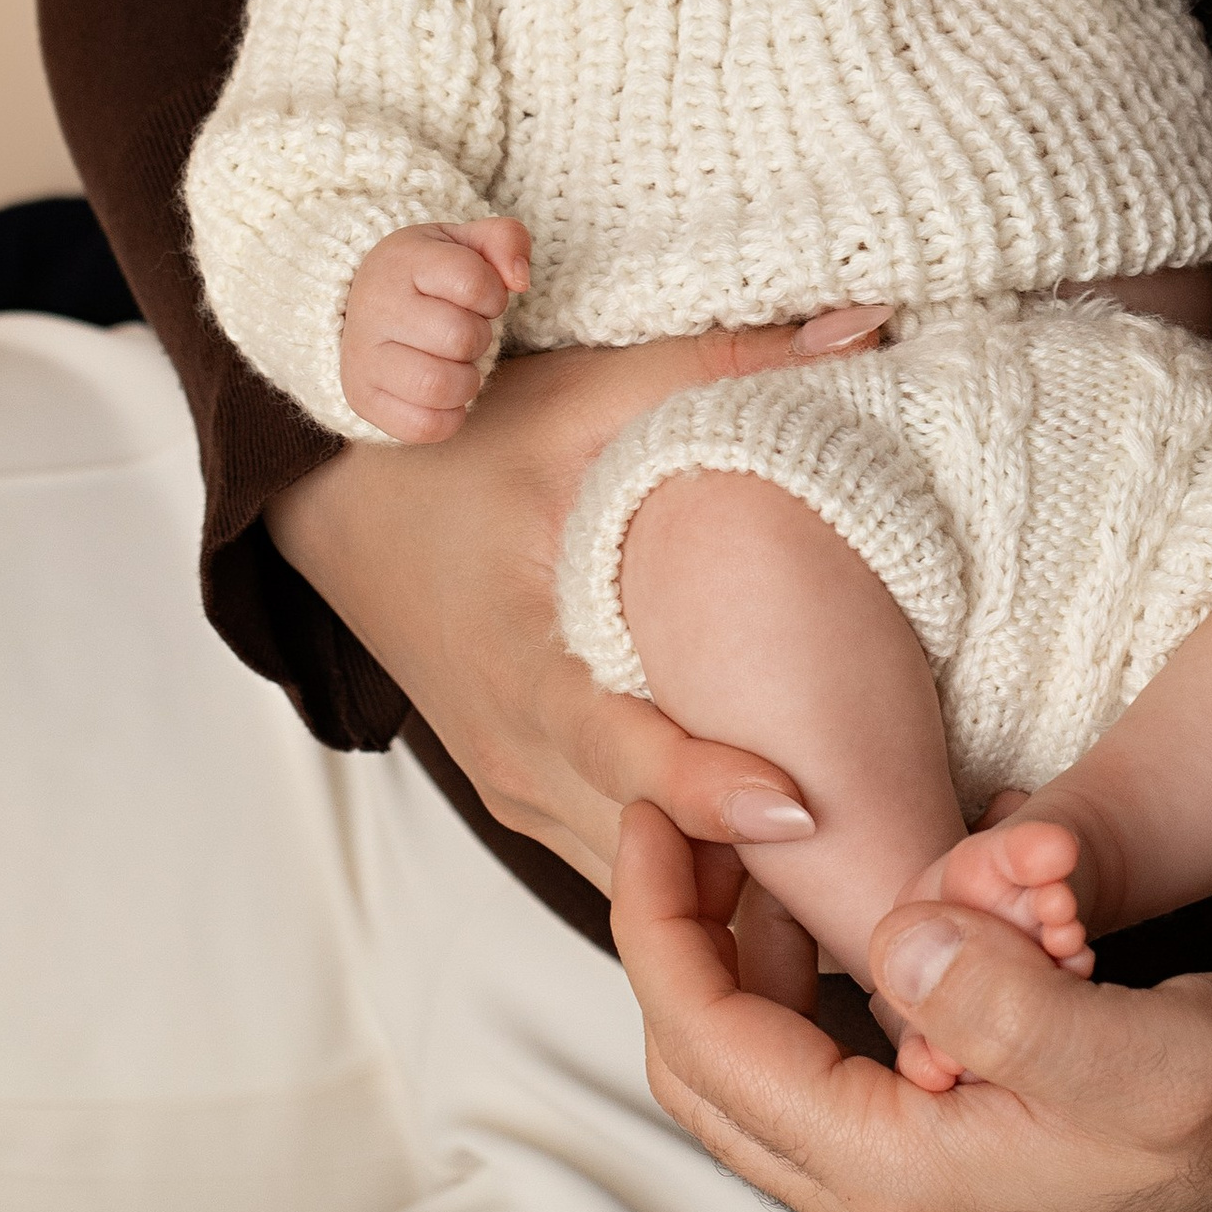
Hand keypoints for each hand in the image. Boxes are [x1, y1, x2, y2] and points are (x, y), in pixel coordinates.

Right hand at [266, 305, 889, 889]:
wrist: (331, 501)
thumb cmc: (450, 446)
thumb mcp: (581, 397)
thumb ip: (727, 365)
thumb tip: (869, 325)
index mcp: (516, 667)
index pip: (617, 752)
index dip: (704, 787)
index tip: (800, 809)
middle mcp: (513, 754)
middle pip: (636, 852)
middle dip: (748, 874)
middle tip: (880, 876)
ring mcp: (516, 787)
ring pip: (629, 876)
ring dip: (723, 887)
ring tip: (854, 883)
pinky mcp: (527, 791)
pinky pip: (614, 858)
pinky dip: (688, 872)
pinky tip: (782, 866)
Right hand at [340, 217, 532, 441]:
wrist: (365, 305)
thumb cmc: (428, 274)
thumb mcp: (466, 243)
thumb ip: (505, 240)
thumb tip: (520, 280)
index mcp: (401, 260)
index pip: (473, 282)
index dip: (493, 296)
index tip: (479, 298)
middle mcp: (373, 308)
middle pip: (460, 338)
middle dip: (480, 337)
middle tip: (465, 332)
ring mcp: (361, 357)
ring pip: (439, 387)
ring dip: (467, 380)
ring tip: (455, 363)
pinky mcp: (361, 399)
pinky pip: (423, 426)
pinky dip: (449, 416)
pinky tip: (445, 393)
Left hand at [611, 803, 1211, 1211]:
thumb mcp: (1144, 1050)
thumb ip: (1005, 1004)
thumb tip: (894, 935)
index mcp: (908, 1181)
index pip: (716, 1052)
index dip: (662, 927)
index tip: (655, 812)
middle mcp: (889, 1202)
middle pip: (707, 1072)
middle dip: (675, 940)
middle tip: (681, 816)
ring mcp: (919, 1188)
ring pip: (760, 1071)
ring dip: (736, 957)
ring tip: (750, 841)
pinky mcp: (953, 1155)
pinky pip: (827, 1068)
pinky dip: (802, 981)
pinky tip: (841, 904)